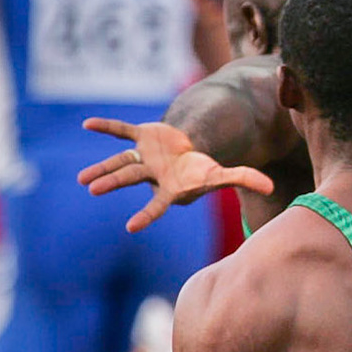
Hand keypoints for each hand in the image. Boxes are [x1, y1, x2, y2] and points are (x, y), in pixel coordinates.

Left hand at [77, 117, 273, 231]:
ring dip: (102, 167)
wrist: (187, 154)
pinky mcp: (141, 137)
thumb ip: (244, 180)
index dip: (146, 215)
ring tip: (81, 180)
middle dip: (112, 182)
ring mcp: (144, 156)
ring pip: (120, 160)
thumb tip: (270, 187)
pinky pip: (122, 131)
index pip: (157, 204)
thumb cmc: (201, 172)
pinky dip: (107, 126)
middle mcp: (152, 175)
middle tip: (93, 189)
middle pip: (130, 177)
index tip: (131, 227)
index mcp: (169, 189)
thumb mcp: (223, 176)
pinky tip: (87, 124)